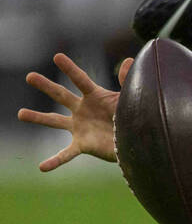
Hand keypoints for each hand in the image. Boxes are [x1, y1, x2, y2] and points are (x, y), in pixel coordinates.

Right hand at [16, 53, 133, 170]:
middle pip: (61, 95)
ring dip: (38, 118)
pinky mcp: (83, 145)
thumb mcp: (129, 100)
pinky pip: (65, 154)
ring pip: (54, 121)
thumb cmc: (134, 118)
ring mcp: (80, 127)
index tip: (57, 56)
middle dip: (46, 86)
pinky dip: (54, 161)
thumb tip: (130, 60)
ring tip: (21, 114)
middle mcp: (83, 110)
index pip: (81, 80)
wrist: (138, 142)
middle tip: (30, 76)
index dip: (70, 69)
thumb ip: (127, 81)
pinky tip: (42, 167)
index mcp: (95, 97)